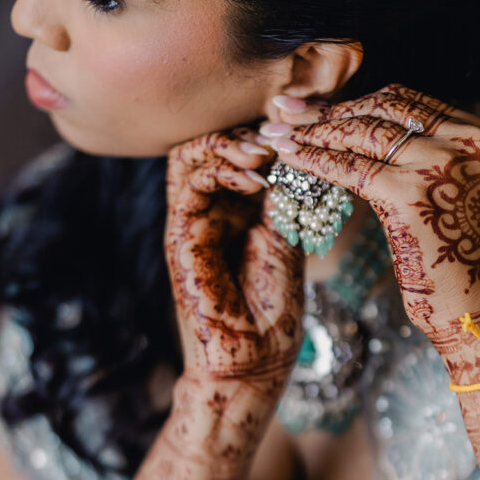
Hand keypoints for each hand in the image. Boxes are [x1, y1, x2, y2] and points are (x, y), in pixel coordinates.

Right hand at [165, 124, 303, 451]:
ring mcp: (192, 221)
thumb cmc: (275, 310)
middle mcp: (211, 209)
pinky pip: (188, 183)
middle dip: (247, 128)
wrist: (255, 360)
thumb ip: (286, 192)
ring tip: (263, 152)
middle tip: (279, 129)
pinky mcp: (180, 237)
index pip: (240, 148)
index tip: (300, 119)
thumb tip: (295, 141)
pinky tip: (253, 177)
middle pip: (213, 142)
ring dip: (229, 142)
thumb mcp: (290, 237)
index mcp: (238, 209)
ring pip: (191, 153)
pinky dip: (220, 167)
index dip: (266, 128)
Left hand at [266, 83, 479, 335]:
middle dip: (325, 111)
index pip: (400, 101)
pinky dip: (315, 160)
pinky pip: (349, 168)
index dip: (350, 100)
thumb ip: (414, 150)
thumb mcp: (443, 184)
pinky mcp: (407, 194)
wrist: (470, 299)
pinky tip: (289, 157)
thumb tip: (348, 119)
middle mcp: (459, 142)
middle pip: (377, 111)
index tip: (312, 104)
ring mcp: (436, 165)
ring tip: (277, 134)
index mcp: (472, 132)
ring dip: (312, 132)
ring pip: (360, 134)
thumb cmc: (448, 247)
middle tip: (284, 110)